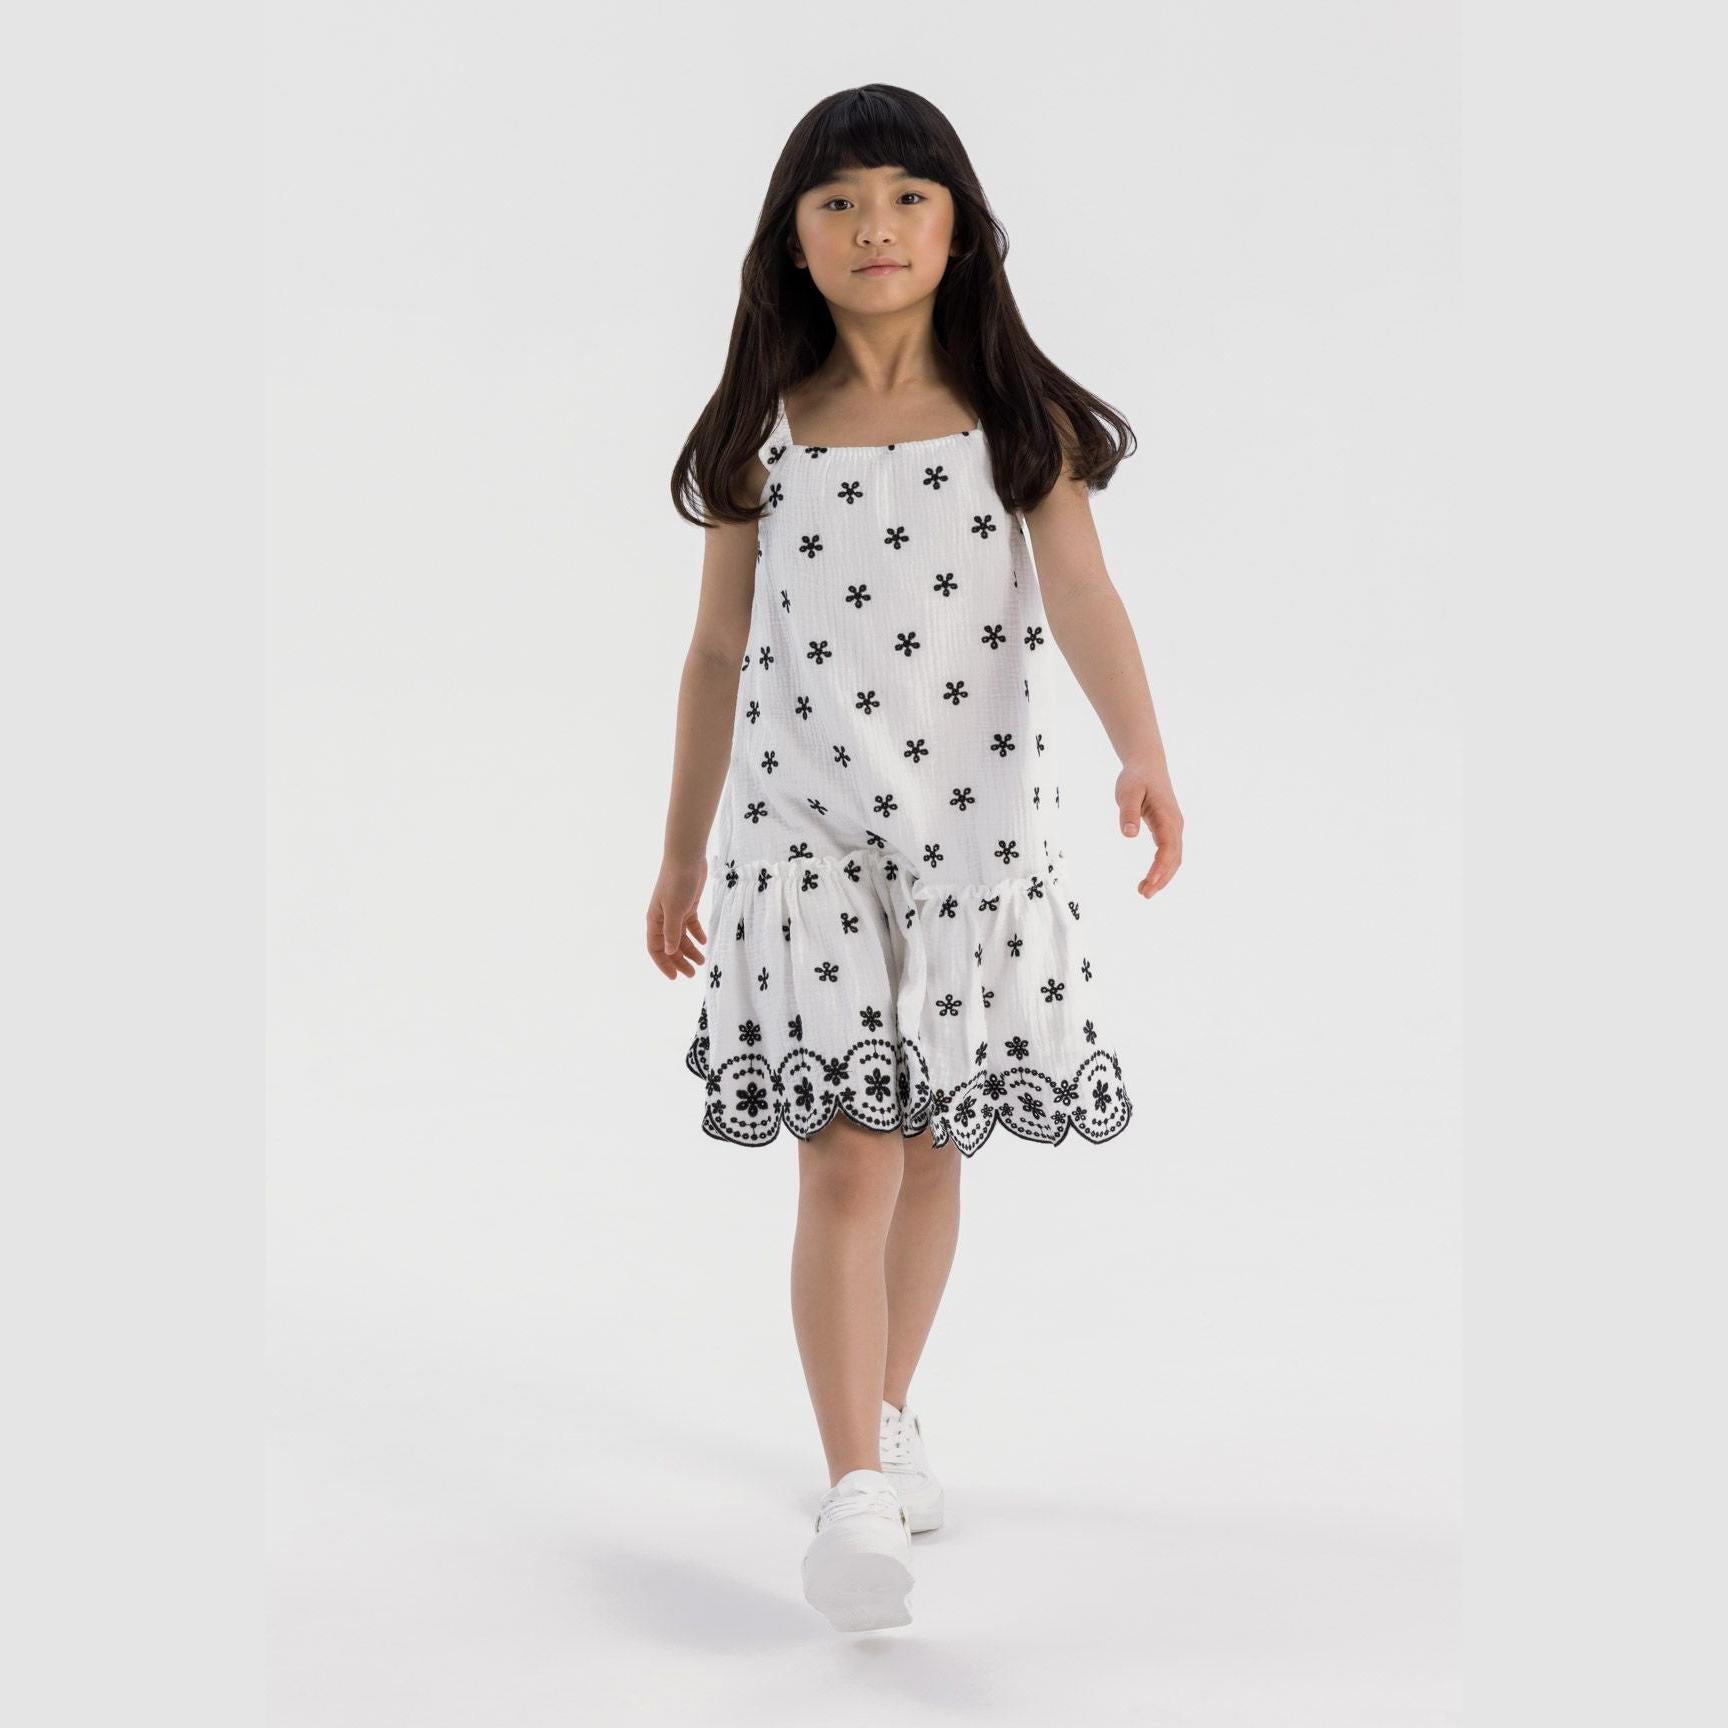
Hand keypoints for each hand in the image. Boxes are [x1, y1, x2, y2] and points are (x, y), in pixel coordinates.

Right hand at [647, 857, 708, 978]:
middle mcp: (663, 918)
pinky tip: (704, 942)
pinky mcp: (688, 905)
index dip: (664, 964)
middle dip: (680, 961)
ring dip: (690, 950)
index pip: (656, 949)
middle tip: (693, 974)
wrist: (687, 858)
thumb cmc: (677, 882)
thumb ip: (672, 932)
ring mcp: (676, 912)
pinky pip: (691, 925)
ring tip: (702, 961)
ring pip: (682, 937)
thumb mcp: (675, 910)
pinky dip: (697, 935)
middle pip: (670, 946)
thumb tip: (670, 951)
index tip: (675, 977)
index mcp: (655, 920)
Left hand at [1116, 766, 1183, 897]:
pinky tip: (1150, 879)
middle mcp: (1175, 825)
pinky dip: (1162, 869)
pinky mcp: (1168, 830)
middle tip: (1144, 894)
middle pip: (1174, 858)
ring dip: (1162, 877)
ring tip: (1144, 891)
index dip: (1160, 866)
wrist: (1147, 765)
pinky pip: (1169, 854)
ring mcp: (1173, 829)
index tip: (1150, 881)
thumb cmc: (1137, 778)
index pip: (1168, 847)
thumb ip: (1128, 812)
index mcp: (1167, 817)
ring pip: (1173, 859)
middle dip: (1161, 878)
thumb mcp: (1128, 792)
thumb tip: (1129, 834)